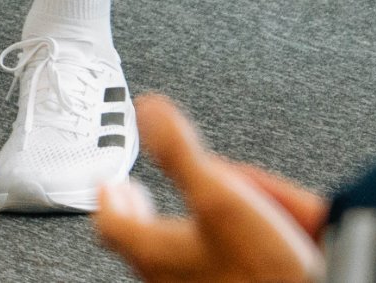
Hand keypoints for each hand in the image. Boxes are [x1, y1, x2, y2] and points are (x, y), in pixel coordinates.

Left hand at [91, 94, 326, 282]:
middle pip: (144, 245)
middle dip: (138, 217)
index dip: (107, 200)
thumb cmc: (268, 267)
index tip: (108, 185)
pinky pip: (220, 265)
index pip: (111, 225)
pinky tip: (240, 231)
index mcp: (157, 253)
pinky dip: (218, 245)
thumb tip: (150, 110)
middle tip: (132, 200)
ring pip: (182, 255)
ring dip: (180, 228)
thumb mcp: (221, 195)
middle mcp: (177, 278)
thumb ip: (181, 152)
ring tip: (192, 205)